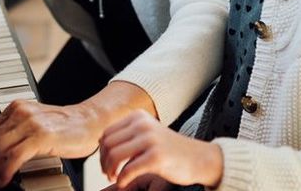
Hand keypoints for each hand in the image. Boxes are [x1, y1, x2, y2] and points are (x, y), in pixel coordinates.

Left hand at [0, 100, 103, 186]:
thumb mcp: (36, 121)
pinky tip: (4, 179)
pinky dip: (5, 171)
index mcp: (18, 107)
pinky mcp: (41, 137)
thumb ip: (17, 129)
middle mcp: (22, 112)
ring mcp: (32, 124)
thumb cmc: (65, 126)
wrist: (90, 122)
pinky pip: (14, 157)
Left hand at [99, 111, 222, 188]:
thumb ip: (128, 135)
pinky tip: (124, 184)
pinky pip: (128, 170)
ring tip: (115, 178)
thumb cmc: (171, 149)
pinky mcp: (156, 157)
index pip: (107, 132)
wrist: (198, 158)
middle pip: (108, 143)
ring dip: (110, 170)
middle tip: (108, 173)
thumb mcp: (148, 134)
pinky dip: (122, 180)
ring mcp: (150, 140)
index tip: (106, 163)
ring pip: (115, 155)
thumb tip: (102, 144)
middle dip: (104, 162)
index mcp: (138, 117)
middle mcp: (143, 124)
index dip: (102, 151)